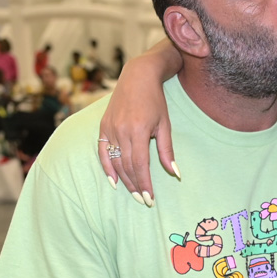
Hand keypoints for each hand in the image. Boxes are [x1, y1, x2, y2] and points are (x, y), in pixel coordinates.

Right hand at [98, 41, 180, 200]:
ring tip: (134, 194)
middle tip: (143, 200)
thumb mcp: (165, 125)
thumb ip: (167, 150)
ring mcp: (110, 128)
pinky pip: (102, 151)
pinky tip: (113, 182)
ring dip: (124, 180)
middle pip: (127, 166)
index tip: (150, 199)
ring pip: (115, 162)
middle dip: (136, 186)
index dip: (145, 184)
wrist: (137, 77)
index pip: (140, 165)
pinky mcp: (103, 126)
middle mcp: (121, 130)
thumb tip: (174, 173)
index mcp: (139, 130)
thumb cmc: (155, 100)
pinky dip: (106, 168)